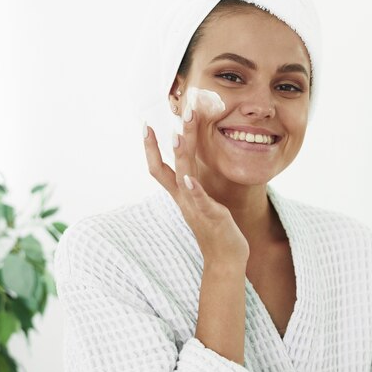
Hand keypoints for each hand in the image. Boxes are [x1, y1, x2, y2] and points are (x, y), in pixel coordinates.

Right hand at [143, 111, 249, 266]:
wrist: (225, 260)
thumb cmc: (215, 230)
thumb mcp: (202, 203)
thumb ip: (194, 188)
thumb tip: (189, 172)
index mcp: (182, 195)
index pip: (160, 168)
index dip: (151, 148)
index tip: (146, 125)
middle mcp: (184, 200)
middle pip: (171, 166)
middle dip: (174, 139)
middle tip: (180, 112)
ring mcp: (195, 208)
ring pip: (184, 178)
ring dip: (181, 157)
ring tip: (178, 136)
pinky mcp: (211, 217)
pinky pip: (199, 202)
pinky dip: (193, 191)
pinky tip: (189, 180)